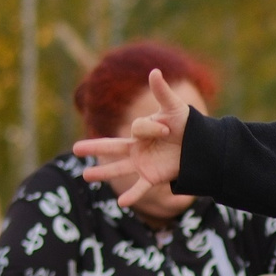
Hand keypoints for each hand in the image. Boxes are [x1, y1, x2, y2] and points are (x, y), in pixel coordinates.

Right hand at [73, 69, 189, 207]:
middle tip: (75, 149)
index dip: (152, 129)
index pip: (138, 129)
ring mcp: (143, 163)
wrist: (200, 146)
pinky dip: (132, 195)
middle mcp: (138, 147)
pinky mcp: (153, 177)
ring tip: (85, 175)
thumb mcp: (175, 108)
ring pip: (119, 168)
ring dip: (103, 172)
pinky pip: (140, 187)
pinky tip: (121, 203)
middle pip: (112, 147)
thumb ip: (162, 92)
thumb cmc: (187, 125)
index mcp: (142, 130)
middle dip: (94, 147)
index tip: (169, 131)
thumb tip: (154, 71)